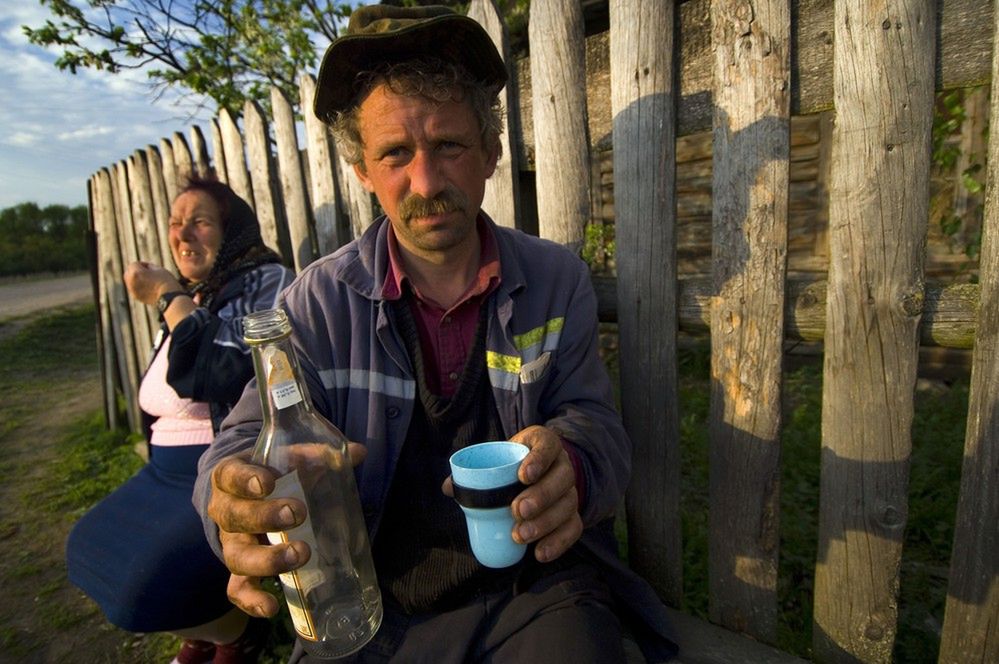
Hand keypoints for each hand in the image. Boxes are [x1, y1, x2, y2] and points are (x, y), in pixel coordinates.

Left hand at [123, 261, 181, 304]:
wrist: (170, 298)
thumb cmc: (166, 281)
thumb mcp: (158, 269)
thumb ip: (148, 267)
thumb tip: (143, 268)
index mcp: (136, 272)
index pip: (135, 264)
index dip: (144, 265)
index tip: (152, 268)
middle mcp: (131, 281)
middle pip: (129, 272)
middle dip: (136, 271)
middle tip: (148, 274)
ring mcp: (132, 290)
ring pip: (130, 281)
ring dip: (136, 279)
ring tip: (149, 281)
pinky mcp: (135, 297)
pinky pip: (134, 288)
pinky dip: (138, 287)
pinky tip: (149, 288)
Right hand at [207, 444, 367, 616]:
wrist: (247, 497)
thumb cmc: (273, 473)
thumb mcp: (289, 458)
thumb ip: (319, 455)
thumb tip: (358, 452)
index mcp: (231, 478)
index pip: (230, 475)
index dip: (245, 479)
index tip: (268, 482)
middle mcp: (225, 511)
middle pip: (234, 517)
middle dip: (264, 517)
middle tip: (296, 513)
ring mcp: (232, 544)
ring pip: (237, 556)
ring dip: (266, 560)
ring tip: (300, 554)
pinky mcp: (239, 570)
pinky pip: (237, 589)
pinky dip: (252, 601)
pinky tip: (273, 607)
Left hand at [442, 426, 581, 563]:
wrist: (538, 475)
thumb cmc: (511, 465)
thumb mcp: (497, 458)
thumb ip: (474, 470)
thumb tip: (449, 487)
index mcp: (544, 444)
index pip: (548, 446)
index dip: (539, 460)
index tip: (523, 475)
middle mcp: (563, 466)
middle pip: (561, 479)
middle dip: (541, 496)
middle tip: (517, 510)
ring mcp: (570, 491)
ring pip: (568, 505)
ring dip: (545, 523)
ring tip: (520, 536)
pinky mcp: (573, 514)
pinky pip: (573, 528)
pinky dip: (558, 542)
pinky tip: (539, 553)